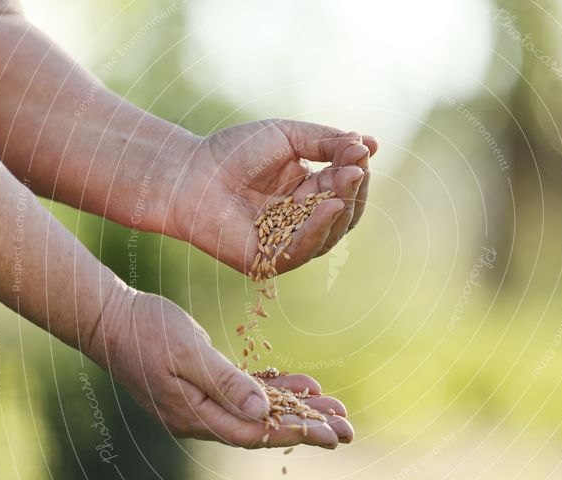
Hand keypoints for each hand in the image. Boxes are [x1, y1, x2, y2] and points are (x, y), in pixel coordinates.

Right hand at [103, 290, 353, 447]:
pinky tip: (302, 385)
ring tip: (335, 406)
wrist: (108, 317)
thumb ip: (225, 383)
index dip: (296, 433)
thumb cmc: (145, 331)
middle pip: (264, 427)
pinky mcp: (203, 385)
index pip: (255, 433)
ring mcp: (201, 402)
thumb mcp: (188, 353)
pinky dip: (274, 389)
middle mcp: (201, 417)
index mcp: (196, 415)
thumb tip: (263, 412)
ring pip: (260, 411)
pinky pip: (246, 393)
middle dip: (309, 426)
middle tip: (349, 429)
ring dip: (298, 408)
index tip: (332, 434)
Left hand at [169, 119, 377, 273]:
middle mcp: (300, 222)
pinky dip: (319, 228)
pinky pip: (302, 250)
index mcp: (306, 193)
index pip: (343, 188)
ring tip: (348, 181)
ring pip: (329, 235)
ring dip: (342, 208)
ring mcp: (285, 244)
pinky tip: (331, 205)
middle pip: (343, 215)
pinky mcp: (268, 261)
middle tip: (358, 168)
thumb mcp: (289, 136)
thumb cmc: (234, 151)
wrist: (188, 171)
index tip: (362, 151)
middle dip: (353, 190)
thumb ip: (328, 142)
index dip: (355, 172)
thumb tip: (372, 144)